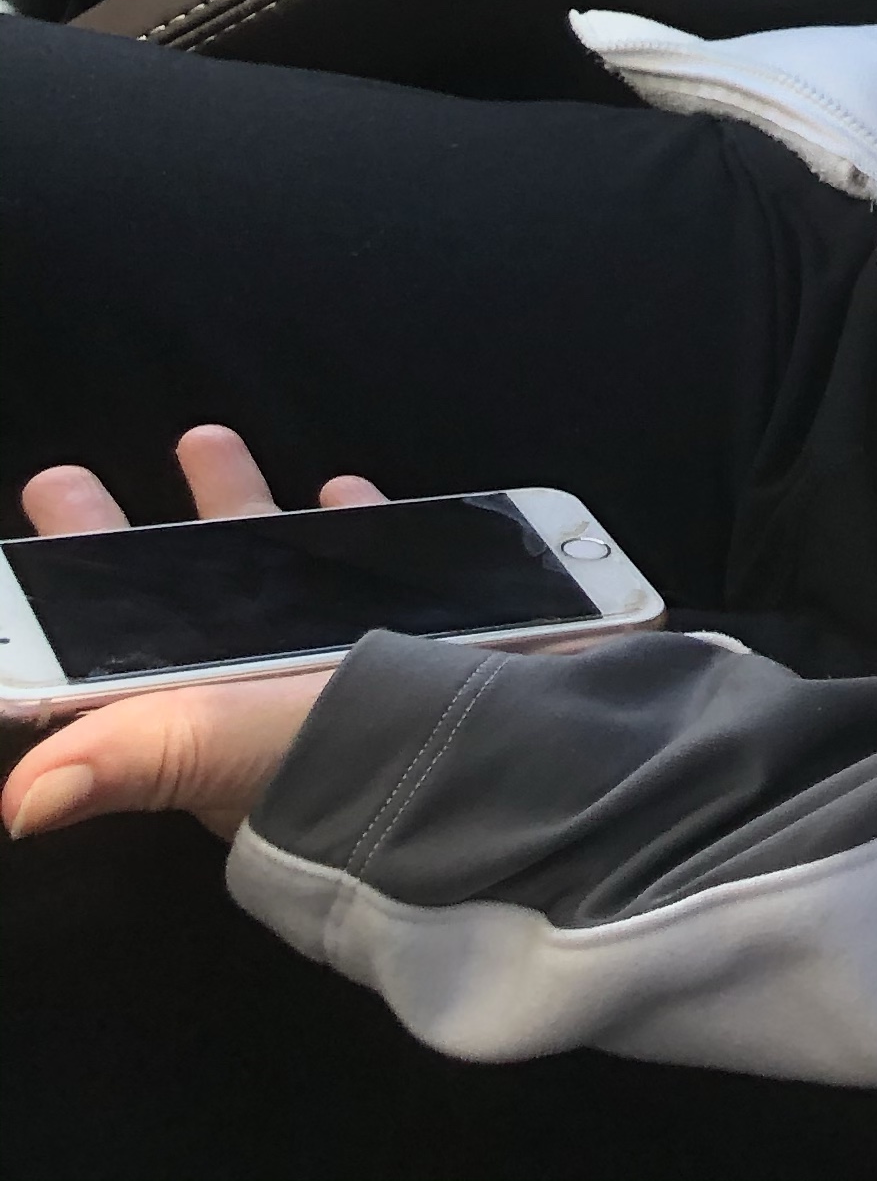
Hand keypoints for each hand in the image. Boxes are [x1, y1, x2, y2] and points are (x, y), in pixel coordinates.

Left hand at [2, 426, 380, 844]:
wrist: (468, 749)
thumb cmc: (322, 740)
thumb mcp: (212, 742)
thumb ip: (119, 758)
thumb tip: (17, 802)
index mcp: (187, 708)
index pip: (104, 648)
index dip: (61, 599)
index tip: (34, 530)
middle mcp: (243, 678)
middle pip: (164, 594)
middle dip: (115, 537)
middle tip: (61, 476)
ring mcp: (319, 645)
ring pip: (255, 562)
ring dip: (228, 501)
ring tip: (202, 438)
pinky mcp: (397, 622)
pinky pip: (360, 558)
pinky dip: (349, 520)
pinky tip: (344, 488)